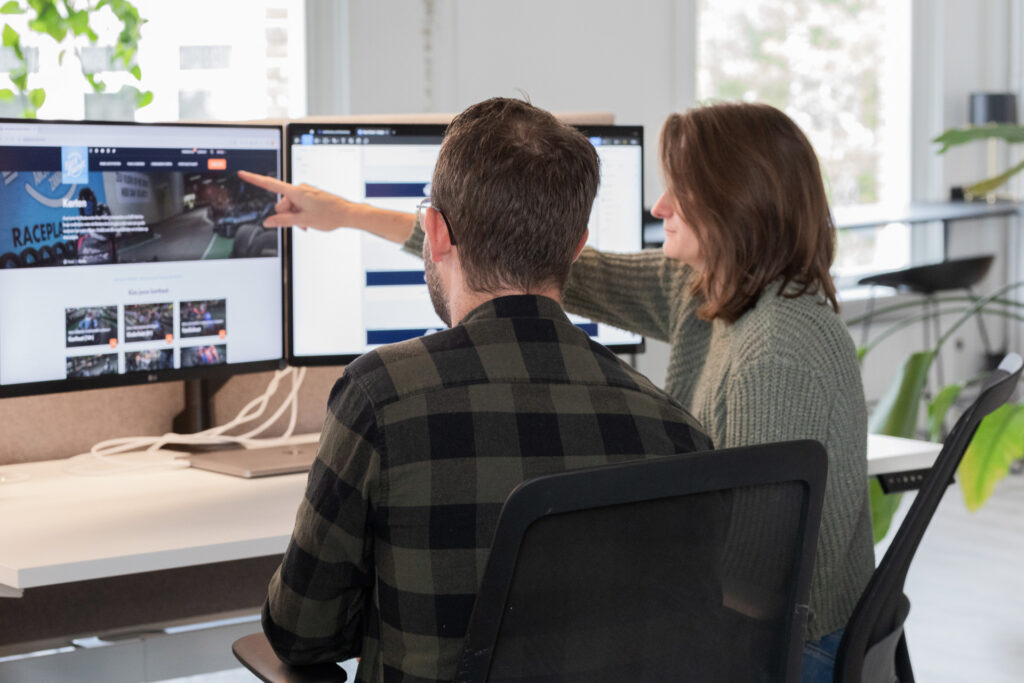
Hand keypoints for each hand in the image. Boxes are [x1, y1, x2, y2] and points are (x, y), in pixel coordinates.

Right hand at [237, 170, 355, 230]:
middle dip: (287, 215)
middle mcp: (300, 189)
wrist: (348, 213)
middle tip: (301, 223)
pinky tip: (309, 221)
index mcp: (296, 192)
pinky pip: (299, 205)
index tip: (243, 173)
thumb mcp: (303, 220)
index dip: (254, 179)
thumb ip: (283, 221)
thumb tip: (268, 222)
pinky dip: (301, 214)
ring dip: (295, 216)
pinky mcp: (311, 196)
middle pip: (282, 203)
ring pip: (291, 206)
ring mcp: (306, 192)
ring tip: (307, 224)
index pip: (270, 184)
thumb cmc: (329, 215)